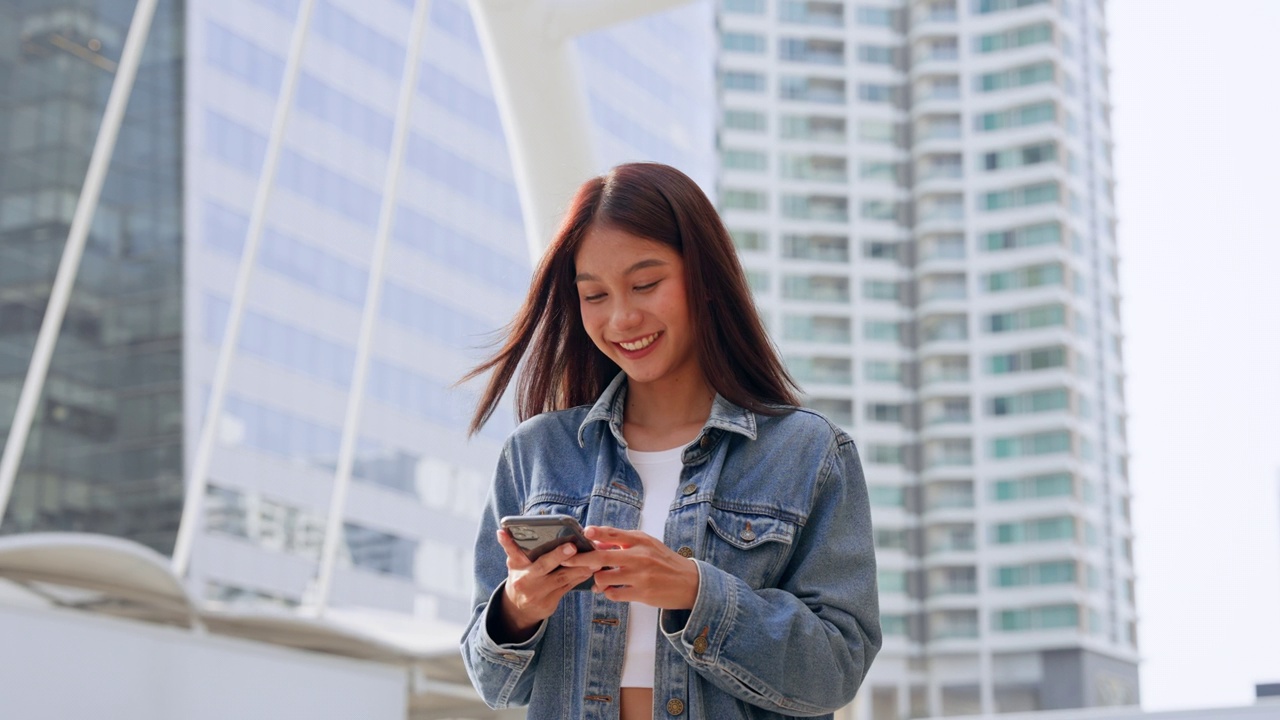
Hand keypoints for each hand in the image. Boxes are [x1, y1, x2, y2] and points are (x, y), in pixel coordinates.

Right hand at [493, 529, 595, 641]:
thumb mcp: (514, 563)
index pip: (513, 552)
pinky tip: (590, 570)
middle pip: (543, 566)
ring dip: (578, 568)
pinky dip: (579, 578)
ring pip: (561, 578)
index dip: (510, 543)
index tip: (507, 532)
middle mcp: (525, 580)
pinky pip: (567, 588)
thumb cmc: (521, 577)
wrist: (518, 609)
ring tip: (592, 558)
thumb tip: (502, 531)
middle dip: (558, 556)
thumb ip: (512, 548)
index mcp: (516, 567)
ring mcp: (537, 593)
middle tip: (572, 547)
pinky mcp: (549, 603)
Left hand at [561, 526, 699, 608]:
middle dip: (580, 560)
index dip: (596, 533)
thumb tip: (598, 543)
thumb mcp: (648, 545)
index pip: (613, 534)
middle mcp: (639, 556)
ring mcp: (639, 576)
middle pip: (601, 557)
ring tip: (598, 581)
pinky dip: (608, 593)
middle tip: (566, 561)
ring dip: (595, 580)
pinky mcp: (641, 594)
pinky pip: (614, 594)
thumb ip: (624, 543)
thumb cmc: (664, 561)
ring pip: (603, 578)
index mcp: (640, 541)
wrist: (689, 583)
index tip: (583, 533)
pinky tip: (611, 591)